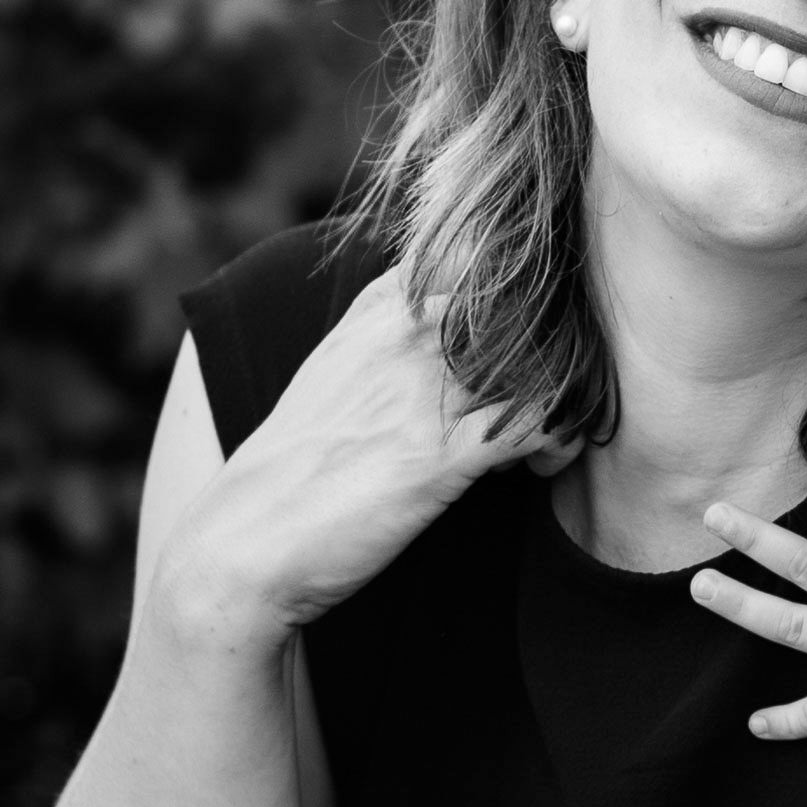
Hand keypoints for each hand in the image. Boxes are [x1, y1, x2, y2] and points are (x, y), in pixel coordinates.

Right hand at [151, 266, 571, 651]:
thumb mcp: (330, 373)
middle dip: (558, 348)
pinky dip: (561, 441)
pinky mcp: (439, 458)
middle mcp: (405, 337)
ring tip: (550, 436)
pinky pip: (541, 423)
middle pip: (529, 304)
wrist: (242, 544)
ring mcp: (424, 393)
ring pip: (543, 359)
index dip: (524, 301)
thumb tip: (428, 315)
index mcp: (381, 310)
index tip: (527, 350)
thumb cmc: (291, 468)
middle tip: (552, 398)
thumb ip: (380, 332)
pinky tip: (546, 464)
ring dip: (565, 397)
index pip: (486, 261)